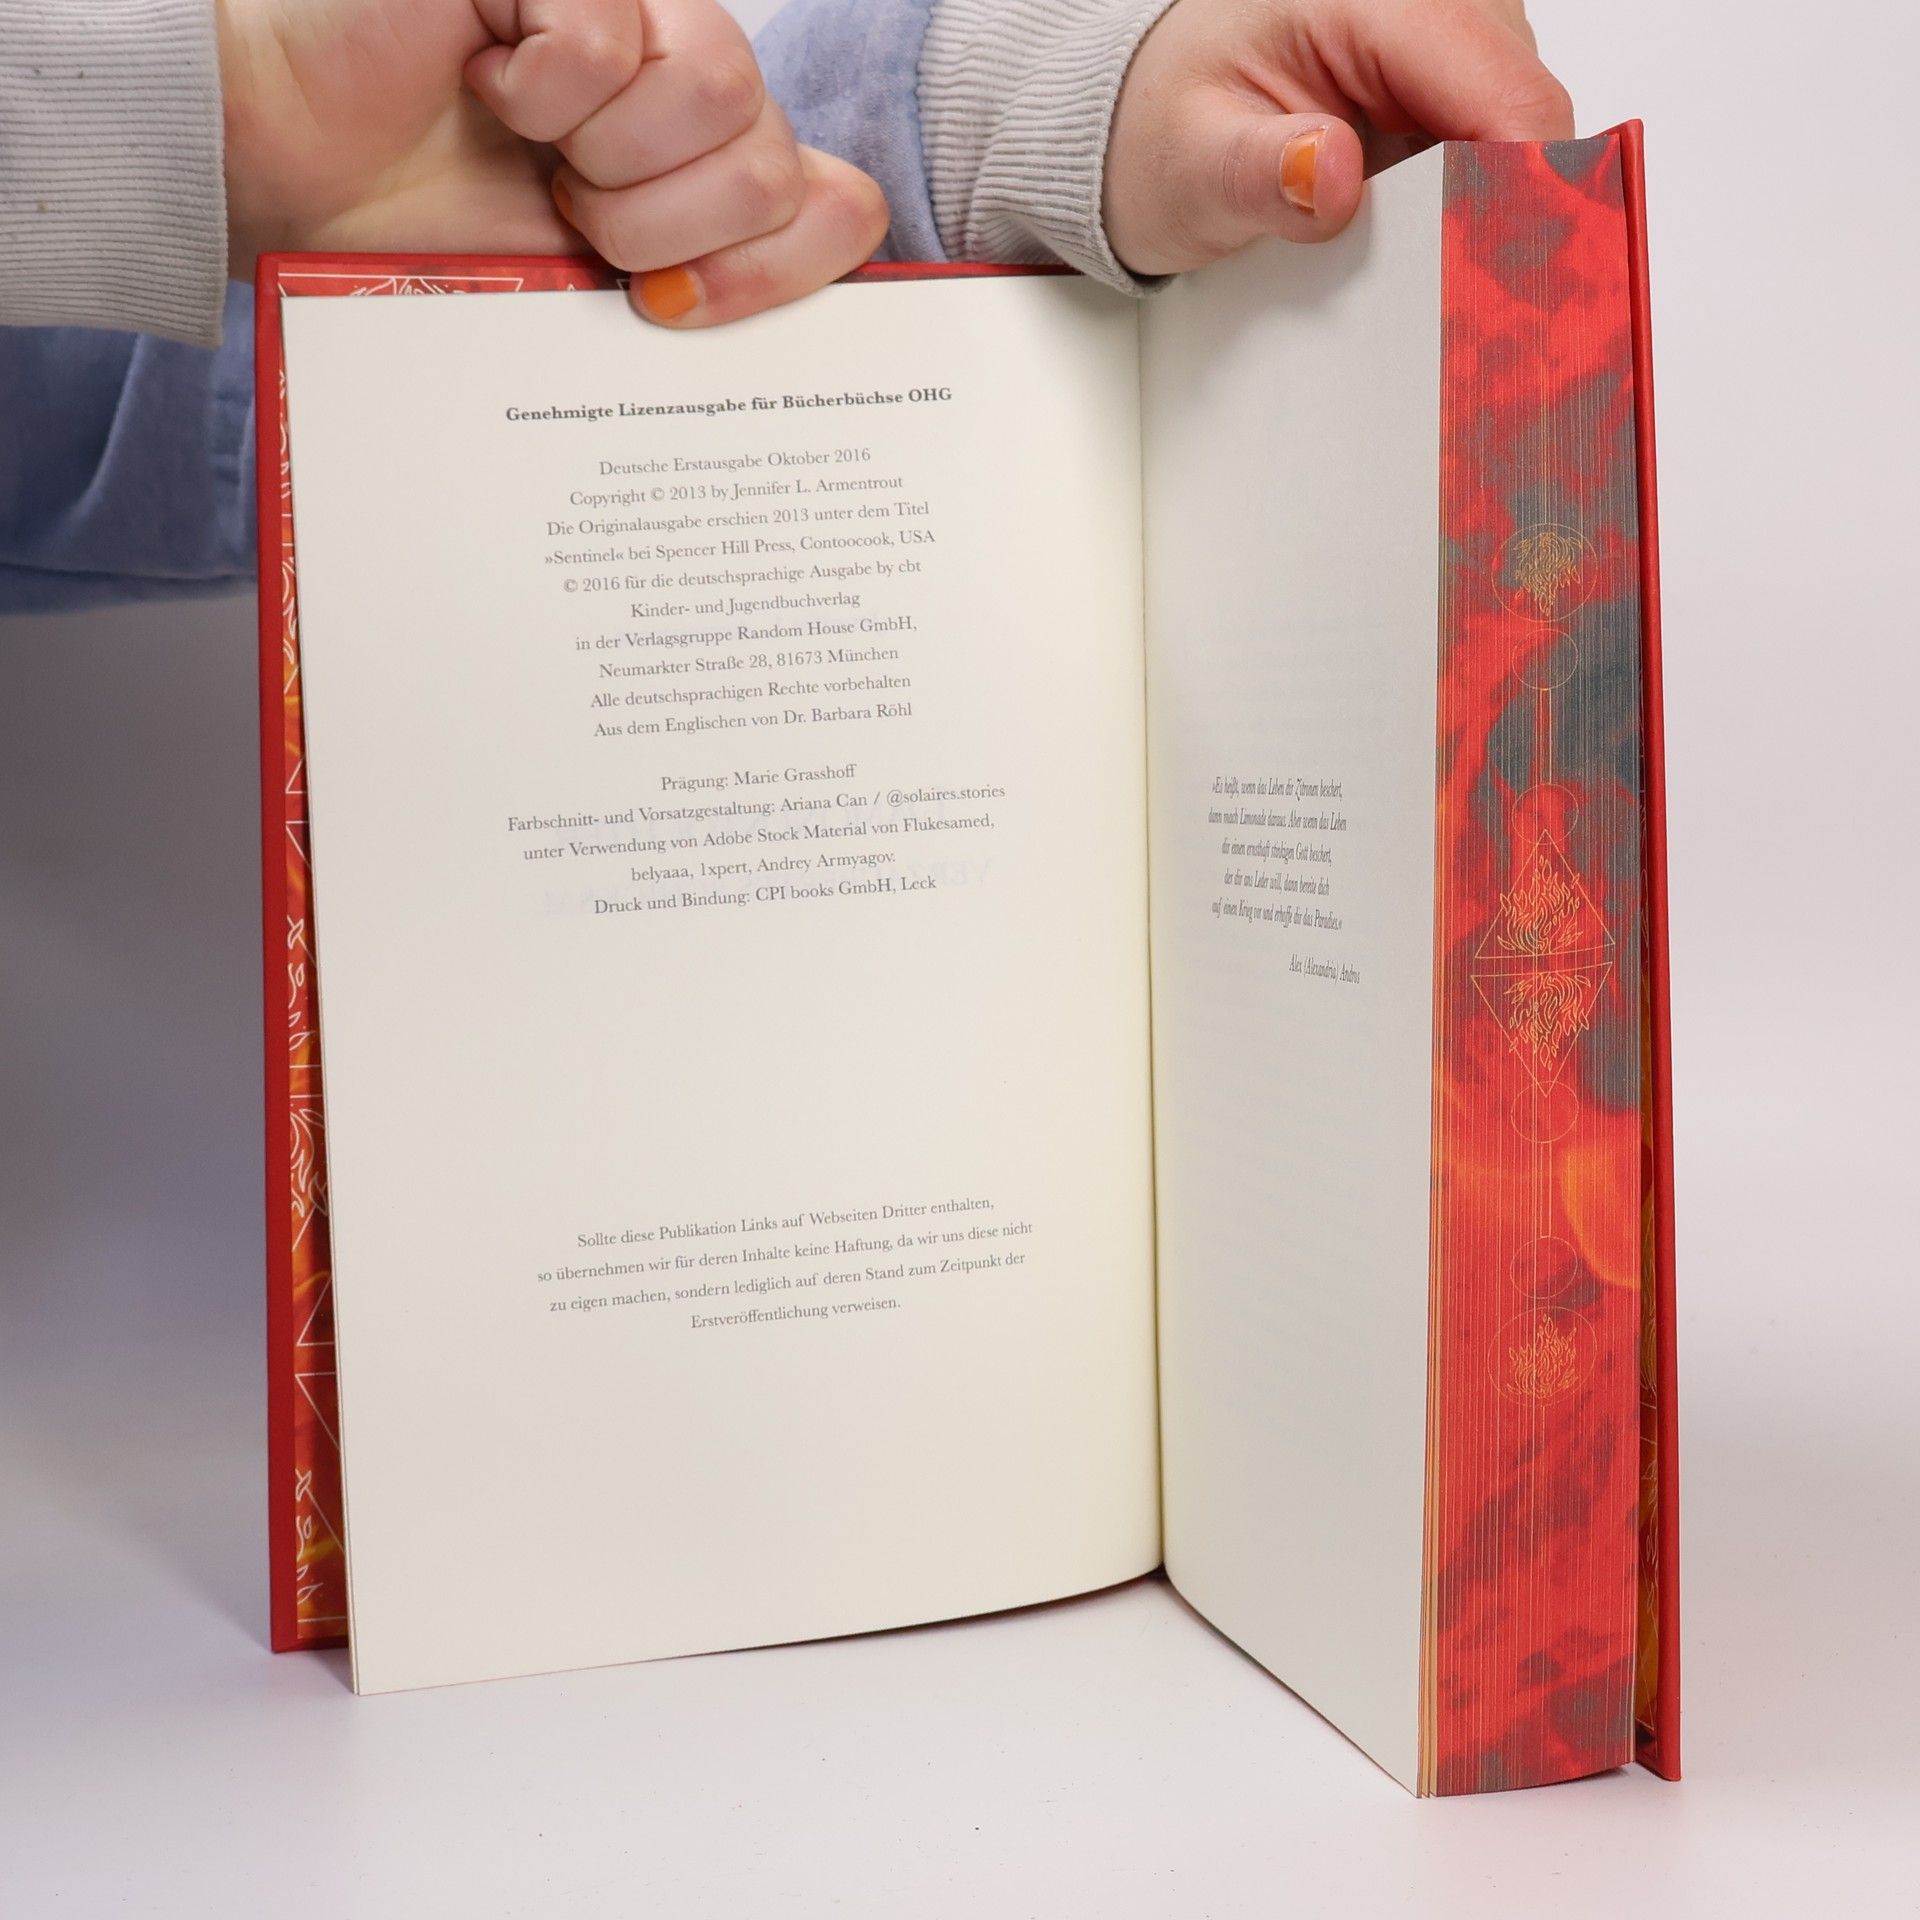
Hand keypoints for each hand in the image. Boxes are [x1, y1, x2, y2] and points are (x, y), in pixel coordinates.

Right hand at [218, 0, 887, 324]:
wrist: (300, 186)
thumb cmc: (443, 239)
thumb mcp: (599, 300)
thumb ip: (719, 283)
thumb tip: (845, 258)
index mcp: (719, 168)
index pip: (842, 206)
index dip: (772, 272)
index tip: (671, 302)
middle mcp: (696, 80)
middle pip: (773, 161)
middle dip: (664, 228)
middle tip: (573, 218)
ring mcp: (636, 8)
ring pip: (719, 89)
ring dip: (613, 162)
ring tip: (538, 155)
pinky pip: (607, 40)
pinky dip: (538, 90)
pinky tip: (486, 79)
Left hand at [1103, 0, 1573, 275]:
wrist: (1147, 127)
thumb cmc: (1166, 132)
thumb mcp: (1190, 163)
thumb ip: (1259, 172)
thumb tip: (1331, 173)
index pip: (1501, 89)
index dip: (1524, 190)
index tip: (1502, 279)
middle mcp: (1424, 7)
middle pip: (1528, 113)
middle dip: (1512, 212)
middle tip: (1471, 312)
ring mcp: (1443, 47)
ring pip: (1523, 136)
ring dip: (1492, 213)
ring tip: (1443, 285)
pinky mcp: (1444, 88)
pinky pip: (1494, 151)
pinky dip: (1475, 210)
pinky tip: (1435, 255)